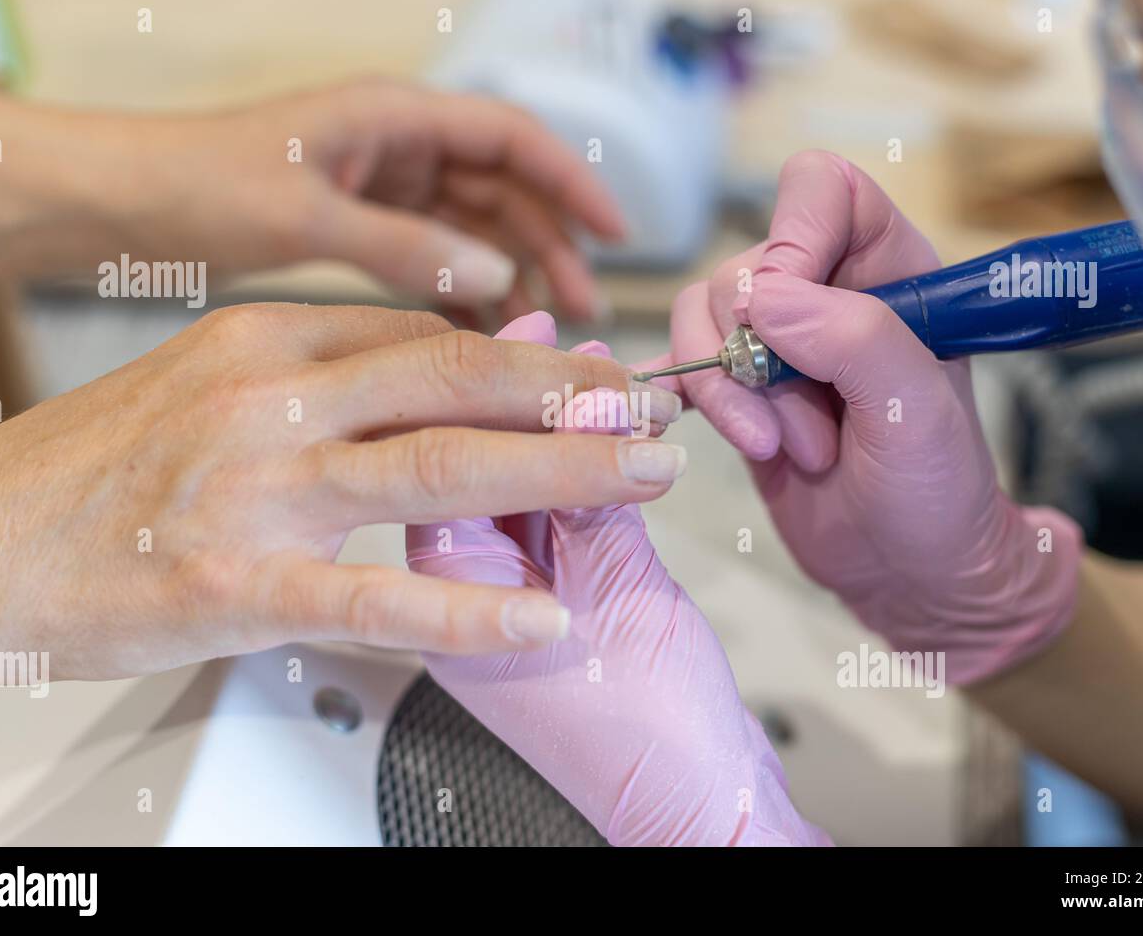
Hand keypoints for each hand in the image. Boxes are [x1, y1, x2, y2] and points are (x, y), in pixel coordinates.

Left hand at [0, 82, 621, 320]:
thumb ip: (402, 246)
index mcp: (389, 116)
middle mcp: (395, 144)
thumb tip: (495, 275)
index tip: (619, 233)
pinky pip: (432, 257)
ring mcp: (380, 185)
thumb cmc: (195, 183)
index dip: (572, 181)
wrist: (116, 202)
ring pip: (472, 228)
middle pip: (502, 190)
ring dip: (510, 275)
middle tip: (581, 314)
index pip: (510, 138)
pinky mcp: (360, 225)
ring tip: (541, 335)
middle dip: (548, 246)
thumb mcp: (303, 215)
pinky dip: (460, 292)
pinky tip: (480, 336)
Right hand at [0, 304, 682, 679]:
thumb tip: (435, 373)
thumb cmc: (98, 465)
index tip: (596, 371)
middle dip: (573, 394)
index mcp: (267, 337)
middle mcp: (269, 395)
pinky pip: (376, 597)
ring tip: (641, 477)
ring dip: (557, 470)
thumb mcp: (212, 378)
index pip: (428, 335)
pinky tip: (540, 618)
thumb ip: (324, 371)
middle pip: (455, 380)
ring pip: (437, 467)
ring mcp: (254, 487)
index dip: (530, 356)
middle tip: (653, 411)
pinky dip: (469, 610)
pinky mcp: (234, 584)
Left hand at [407, 314, 827, 845]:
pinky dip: (577, 467)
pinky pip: (551, 516)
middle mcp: (467, 603)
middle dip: (517, 397)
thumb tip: (583, 410)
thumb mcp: (621, 600)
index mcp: (452, 610)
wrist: (698, 806)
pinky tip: (601, 428)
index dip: (492, 397)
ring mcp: (507, 603)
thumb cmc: (654, 740)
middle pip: (468, 469)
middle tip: (558, 336)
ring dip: (549, 425)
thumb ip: (592, 499)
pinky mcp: (555, 601)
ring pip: (508, 485)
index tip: (530, 339)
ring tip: (590, 369)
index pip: (443, 471)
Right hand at [643, 151, 1081, 684]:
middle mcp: (826, 293)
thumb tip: (760, 299)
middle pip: (742, 269)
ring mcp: (775, 344)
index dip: (791, 240)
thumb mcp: (915, 410)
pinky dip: (682, 395)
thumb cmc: (937, 491)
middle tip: (810, 430)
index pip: (821, 191)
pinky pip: (680, 363)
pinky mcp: (736, 391)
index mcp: (889, 269)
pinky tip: (708, 431)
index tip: (786, 319)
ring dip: (730, 395)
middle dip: (758, 358)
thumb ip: (853, 338)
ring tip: (781, 450)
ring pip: (700, 319)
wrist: (908, 574)